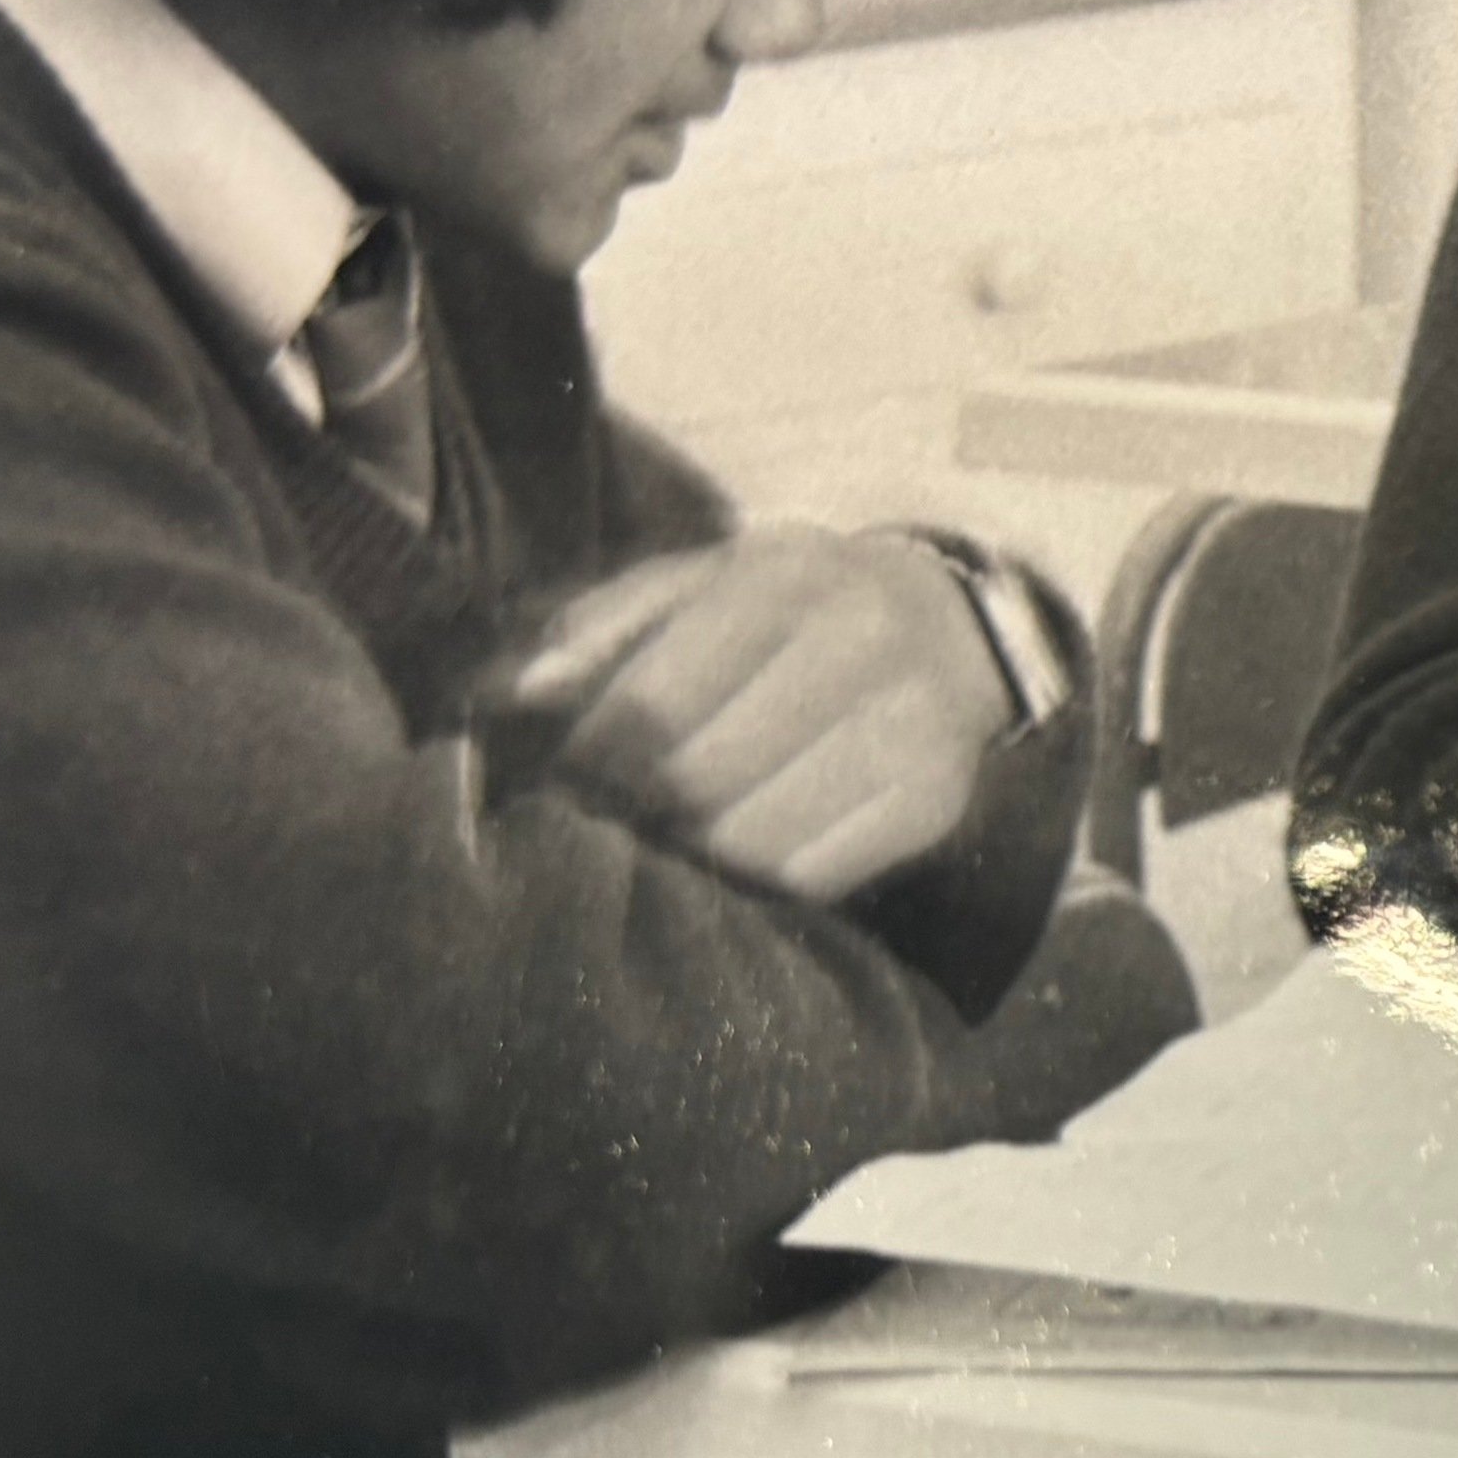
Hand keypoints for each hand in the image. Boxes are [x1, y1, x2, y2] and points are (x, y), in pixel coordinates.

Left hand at [492, 528, 1013, 904]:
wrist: (953, 624)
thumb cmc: (792, 606)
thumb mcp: (699, 581)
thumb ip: (597, 627)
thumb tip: (503, 696)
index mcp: (783, 580)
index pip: (653, 704)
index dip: (589, 761)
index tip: (565, 782)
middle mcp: (860, 644)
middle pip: (697, 780)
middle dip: (635, 810)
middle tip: (614, 817)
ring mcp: (909, 727)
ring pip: (750, 841)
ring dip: (693, 849)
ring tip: (678, 828)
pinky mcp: (934, 802)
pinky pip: (808, 877)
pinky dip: (759, 874)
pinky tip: (747, 843)